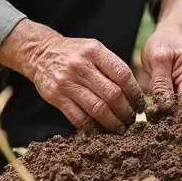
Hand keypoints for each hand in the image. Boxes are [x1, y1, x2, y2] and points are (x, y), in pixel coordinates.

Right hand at [0, 19, 144, 133]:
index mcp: (95, 51)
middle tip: (131, 120)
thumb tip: (135, 93)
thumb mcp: (94, 49)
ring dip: (112, 123)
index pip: (123, 75)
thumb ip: (112, 67)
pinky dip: (92, 128)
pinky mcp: (56, 97)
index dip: (135, 93)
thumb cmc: (75, 53)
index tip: (141, 105)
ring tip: (120, 128)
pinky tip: (100, 131)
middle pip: (112, 95)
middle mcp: (81, 66)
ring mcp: (67, 82)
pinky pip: (79, 118)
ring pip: (98, 109)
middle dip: (126, 111)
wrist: (41, 53)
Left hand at [141, 23, 181, 113]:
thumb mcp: (157, 59)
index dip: (173, 113)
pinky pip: (178, 104)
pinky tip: (155, 114)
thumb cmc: (163, 42)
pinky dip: (167, 109)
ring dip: (168, 114)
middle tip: (151, 122)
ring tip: (151, 119)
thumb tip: (164, 109)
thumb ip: (161, 83)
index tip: (154, 119)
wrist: (171, 34)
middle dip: (171, 117)